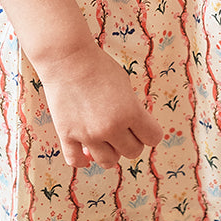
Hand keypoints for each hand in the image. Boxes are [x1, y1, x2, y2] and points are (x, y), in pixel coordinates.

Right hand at [36, 46, 162, 169]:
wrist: (67, 58)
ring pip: (108, 162)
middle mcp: (111, 127)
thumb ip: (132, 109)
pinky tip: (85, 153)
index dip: (149, 132)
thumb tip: (133, 132)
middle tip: (123, 130)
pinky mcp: (67, 135)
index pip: (153, 138)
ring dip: (110, 153)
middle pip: (132, 152)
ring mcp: (88, 134)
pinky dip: (82, 160)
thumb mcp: (125, 85)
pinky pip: (76, 161)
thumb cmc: (98, 66)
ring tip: (105, 140)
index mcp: (130, 112)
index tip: (142, 126)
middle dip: (130, 141)